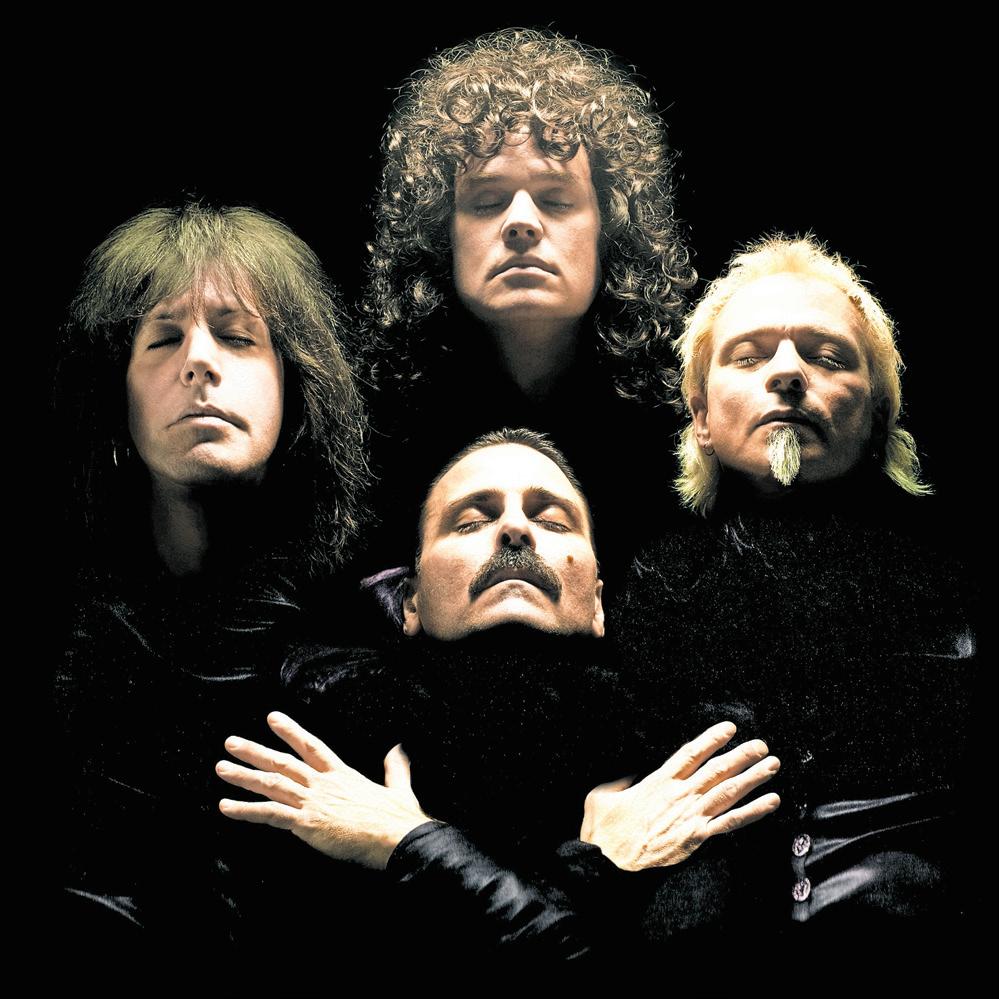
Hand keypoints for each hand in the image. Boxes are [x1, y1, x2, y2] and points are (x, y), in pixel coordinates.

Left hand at [216, 711, 431, 869]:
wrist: (396, 836)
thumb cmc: (398, 818)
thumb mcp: (399, 787)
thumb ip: (395, 768)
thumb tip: (399, 749)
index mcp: (343, 775)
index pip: (311, 746)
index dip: (291, 731)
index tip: (272, 718)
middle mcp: (323, 783)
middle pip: (283, 762)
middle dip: (255, 751)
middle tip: (231, 742)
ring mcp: (313, 801)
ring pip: (271, 783)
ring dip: (244, 776)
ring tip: (221, 768)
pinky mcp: (306, 822)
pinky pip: (269, 814)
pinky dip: (246, 810)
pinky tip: (226, 807)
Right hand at [580, 721, 779, 871]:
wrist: (610, 861)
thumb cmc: (604, 831)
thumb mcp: (602, 795)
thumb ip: (620, 781)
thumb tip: (628, 776)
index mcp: (658, 781)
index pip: (691, 753)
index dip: (711, 739)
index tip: (729, 728)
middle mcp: (679, 794)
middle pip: (717, 769)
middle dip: (741, 755)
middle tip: (761, 745)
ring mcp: (691, 815)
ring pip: (728, 791)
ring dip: (753, 777)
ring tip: (772, 765)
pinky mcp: (697, 837)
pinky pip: (731, 822)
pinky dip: (754, 811)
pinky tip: (771, 803)